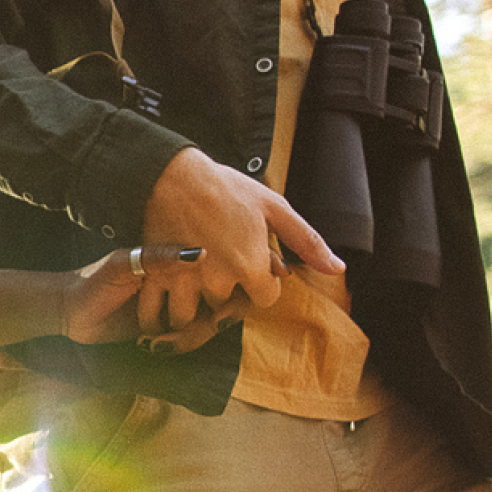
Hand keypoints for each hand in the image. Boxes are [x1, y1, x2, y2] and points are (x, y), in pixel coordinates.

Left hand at [64, 246, 221, 349]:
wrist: (70, 311)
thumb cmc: (93, 281)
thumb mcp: (122, 264)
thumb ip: (158, 257)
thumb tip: (201, 254)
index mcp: (175, 260)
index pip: (219, 275)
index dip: (226, 298)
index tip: (217, 316)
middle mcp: (183, 282)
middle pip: (218, 306)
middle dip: (201, 327)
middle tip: (167, 335)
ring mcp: (177, 305)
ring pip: (204, 326)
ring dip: (183, 339)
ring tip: (152, 342)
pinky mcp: (166, 327)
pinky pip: (186, 339)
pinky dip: (173, 345)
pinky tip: (147, 344)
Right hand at [135, 148, 342, 337]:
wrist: (174, 174)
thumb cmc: (227, 188)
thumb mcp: (274, 208)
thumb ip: (307, 242)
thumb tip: (337, 268)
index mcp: (250, 267)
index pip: (264, 299)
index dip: (261, 283)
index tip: (251, 266)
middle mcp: (217, 281)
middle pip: (225, 307)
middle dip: (224, 292)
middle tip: (218, 268)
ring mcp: (184, 282)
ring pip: (189, 317)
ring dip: (191, 308)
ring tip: (189, 289)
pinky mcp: (155, 277)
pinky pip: (154, 313)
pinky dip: (155, 316)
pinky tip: (159, 308)